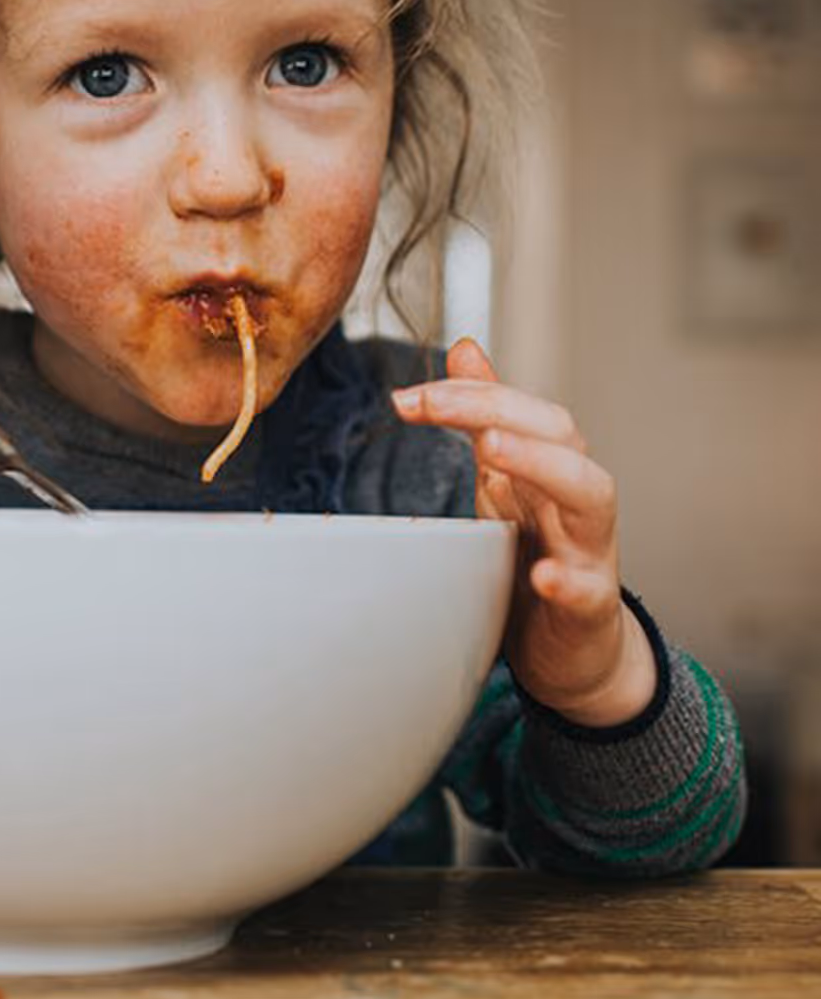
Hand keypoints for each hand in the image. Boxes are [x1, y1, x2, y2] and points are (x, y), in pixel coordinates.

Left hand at [391, 337, 655, 727]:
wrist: (575, 651)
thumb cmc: (537, 554)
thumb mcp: (504, 478)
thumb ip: (487, 416)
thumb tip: (465, 347)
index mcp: (547, 467)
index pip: (519, 410)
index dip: (468, 394)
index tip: (408, 397)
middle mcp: (574, 499)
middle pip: (559, 435)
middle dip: (498, 409)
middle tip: (436, 402)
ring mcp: (588, 551)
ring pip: (590, 496)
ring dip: (543, 467)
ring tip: (493, 451)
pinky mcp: (590, 607)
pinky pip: (588, 589)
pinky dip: (567, 579)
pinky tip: (541, 574)